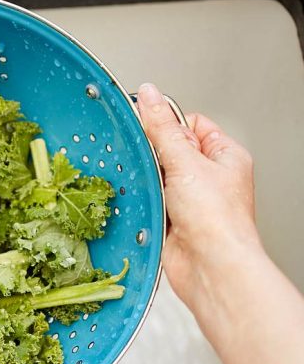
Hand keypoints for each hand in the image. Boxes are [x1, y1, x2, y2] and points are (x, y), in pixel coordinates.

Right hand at [137, 83, 303, 363]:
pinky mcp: (170, 220)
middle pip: (169, 150)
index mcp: (224, 156)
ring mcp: (189, 200)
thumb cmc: (217, 220)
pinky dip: (141, 201)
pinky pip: (148, 200)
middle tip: (143, 157)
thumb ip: (162, 128)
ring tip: (145, 185)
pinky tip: (139, 202)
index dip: (168, 122)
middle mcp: (209, 178)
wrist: (210, 268)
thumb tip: (149, 95)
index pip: (191, 123)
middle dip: (152, 154)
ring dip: (145, 180)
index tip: (146, 122)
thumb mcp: (186, 162)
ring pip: (155, 176)